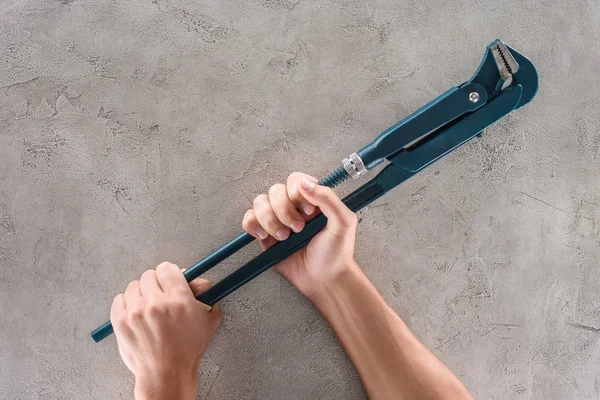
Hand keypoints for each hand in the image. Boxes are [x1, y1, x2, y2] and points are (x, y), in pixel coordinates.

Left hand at [110, 262, 221, 399]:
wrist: (166, 374)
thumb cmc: (188, 350)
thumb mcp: (208, 321)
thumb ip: (206, 296)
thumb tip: (200, 280)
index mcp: (179, 300)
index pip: (167, 268)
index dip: (170, 274)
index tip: (170, 280)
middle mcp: (156, 303)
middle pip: (149, 275)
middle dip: (156, 284)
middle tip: (161, 296)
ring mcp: (135, 313)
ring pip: (134, 285)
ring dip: (141, 293)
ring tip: (148, 307)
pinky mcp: (120, 322)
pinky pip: (119, 298)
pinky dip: (127, 303)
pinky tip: (136, 314)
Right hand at [242, 172, 357, 297]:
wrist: (324, 279)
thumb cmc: (336, 253)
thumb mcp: (344, 222)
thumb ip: (328, 198)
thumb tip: (305, 183)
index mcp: (312, 199)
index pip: (295, 180)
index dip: (297, 194)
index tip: (309, 212)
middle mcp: (293, 206)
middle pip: (275, 190)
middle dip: (285, 210)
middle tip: (299, 229)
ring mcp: (277, 219)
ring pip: (260, 202)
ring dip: (270, 220)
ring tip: (285, 237)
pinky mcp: (265, 234)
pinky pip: (249, 219)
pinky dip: (253, 224)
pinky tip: (265, 236)